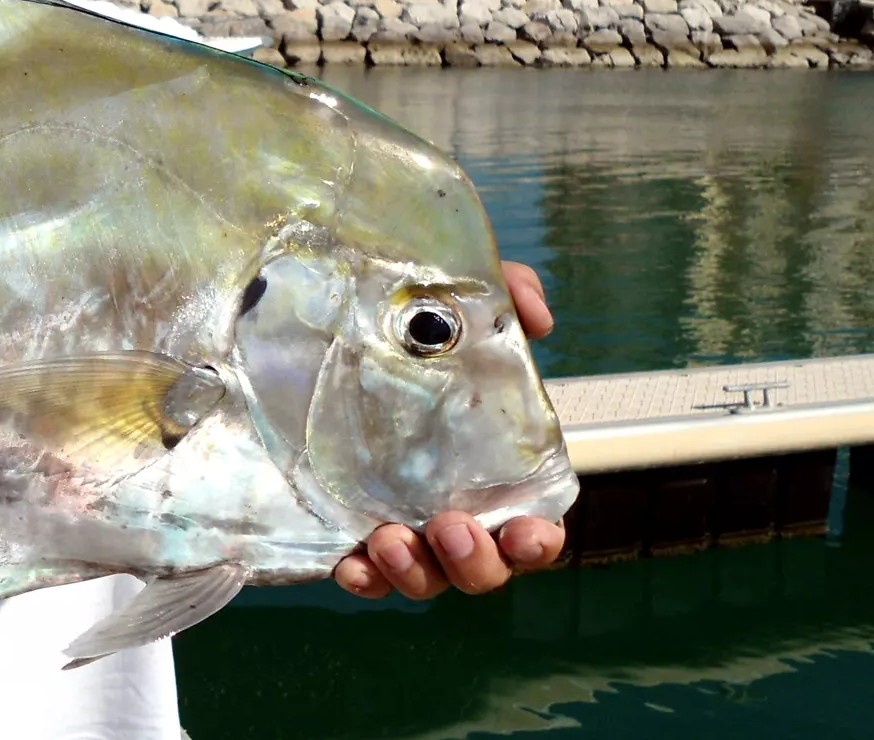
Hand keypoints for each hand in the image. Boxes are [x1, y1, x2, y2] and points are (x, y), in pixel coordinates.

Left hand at [334, 259, 562, 598]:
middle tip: (450, 525)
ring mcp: (409, 526)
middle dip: (474, 562)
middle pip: (483, 569)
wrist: (335, 331)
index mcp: (499, 473)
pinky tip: (350, 564)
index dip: (537, 542)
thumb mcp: (462, 299)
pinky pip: (368, 574)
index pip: (535, 527)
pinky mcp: (357, 529)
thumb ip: (511, 293)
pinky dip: (365, 579)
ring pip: (427, 579)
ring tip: (390, 538)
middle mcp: (459, 510)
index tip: (525, 532)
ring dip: (416, 573)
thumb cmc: (419, 330)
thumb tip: (538, 317)